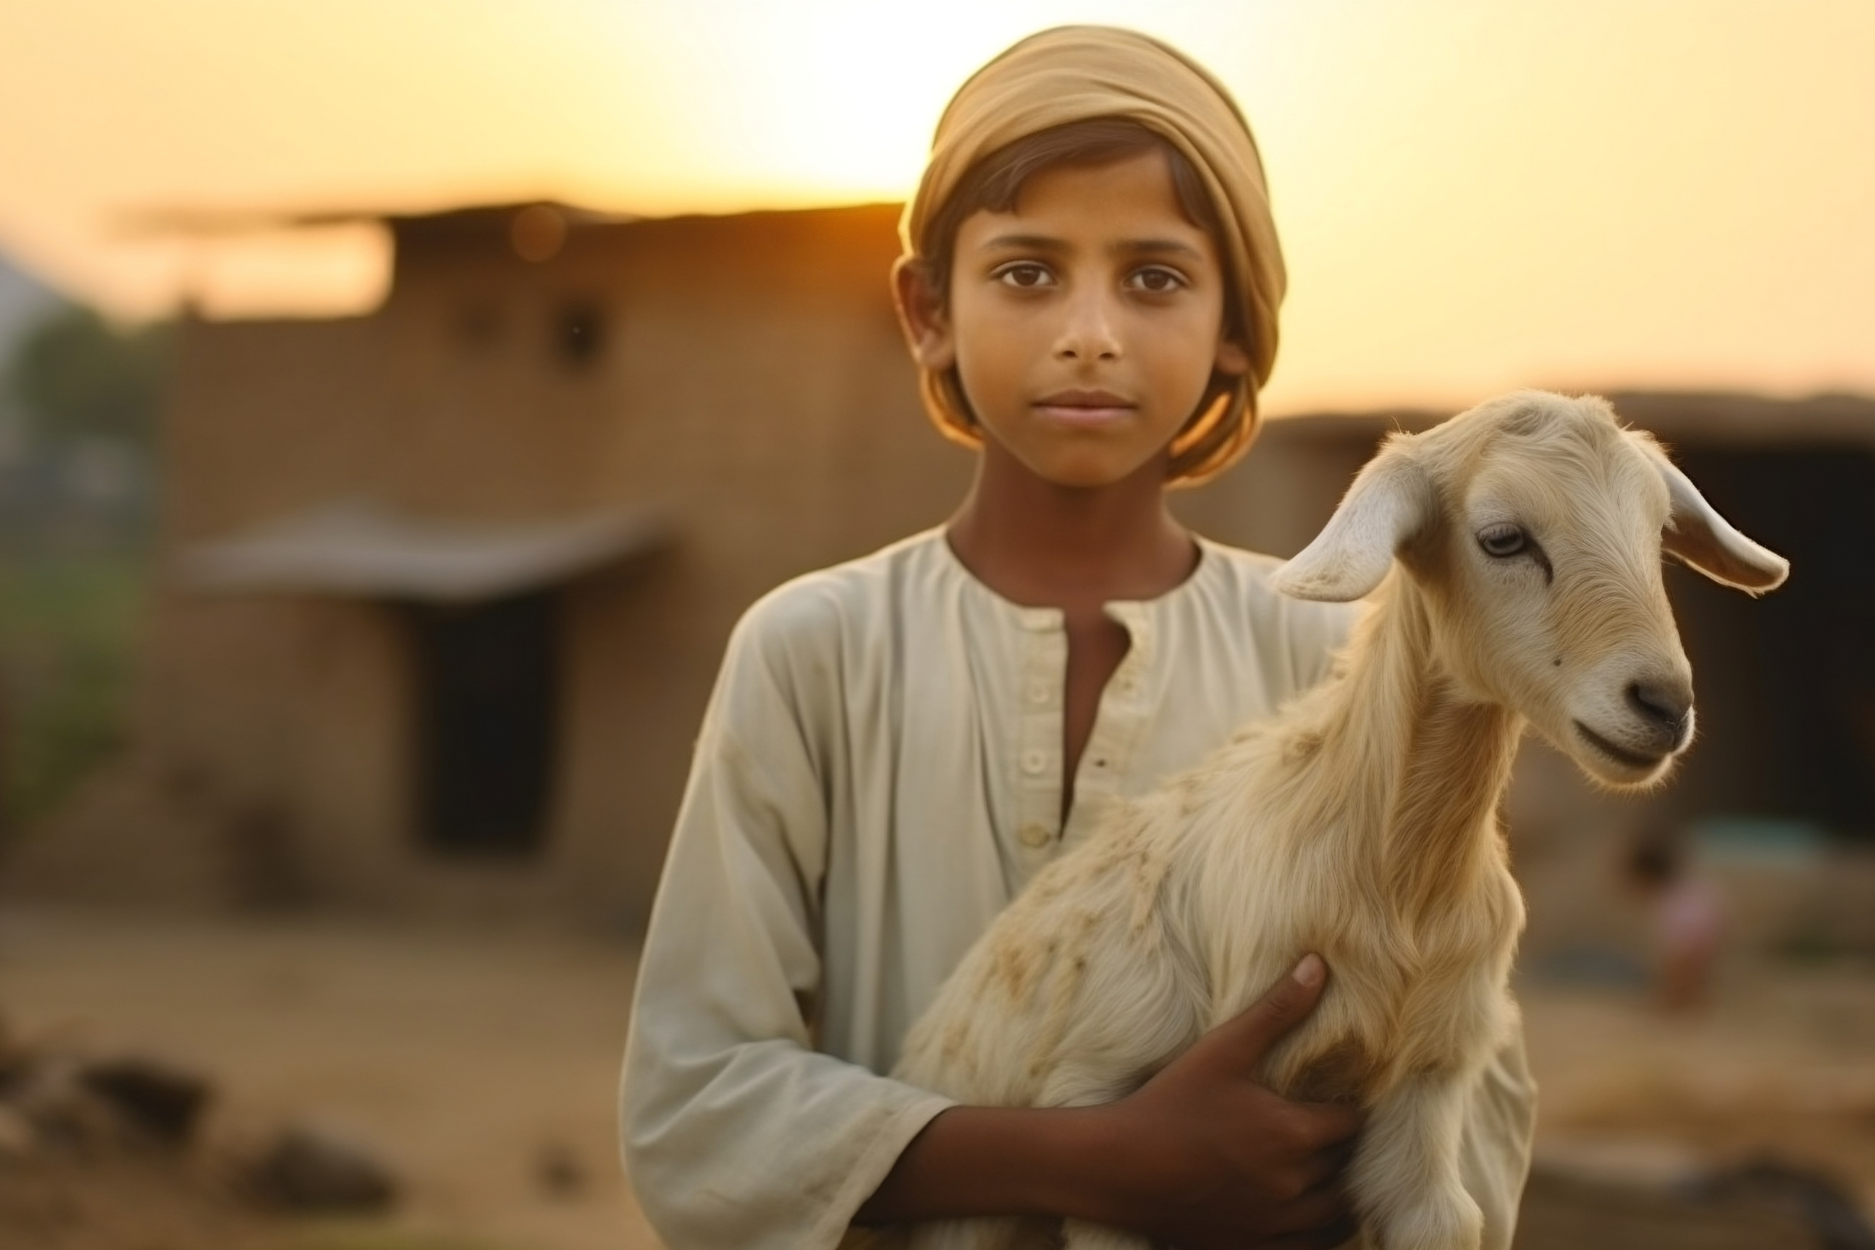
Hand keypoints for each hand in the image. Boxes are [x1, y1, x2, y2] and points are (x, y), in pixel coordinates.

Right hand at [1081, 954, 1363, 1248]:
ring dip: (1332, 1191)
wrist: (1118, 1169)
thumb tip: (1318, 965)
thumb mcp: (1223, 1050)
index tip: (1330, 1098)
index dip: (1344, 1108)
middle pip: (1346, 1167)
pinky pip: (1311, 1247)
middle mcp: (1295, 1185)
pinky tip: (1296, 1209)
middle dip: (1337, 1148)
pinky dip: (1313, 1230)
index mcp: (1294, 1135)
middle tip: (1321, 1129)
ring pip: (1336, 1213)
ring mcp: (1276, 1224)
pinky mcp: (1254, 1248)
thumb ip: (1276, 1010)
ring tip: (1313, 1169)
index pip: (1352, 1122)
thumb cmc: (1169, 1104)